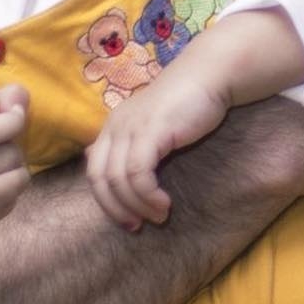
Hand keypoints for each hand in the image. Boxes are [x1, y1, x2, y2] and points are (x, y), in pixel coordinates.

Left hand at [86, 75, 228, 230]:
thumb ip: (136, 147)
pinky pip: (138, 173)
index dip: (106, 201)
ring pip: (119, 180)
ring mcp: (131, 127)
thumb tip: (117, 176)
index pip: (94, 172)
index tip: (128, 220)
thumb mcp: (155, 129)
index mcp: (112, 126)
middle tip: (137, 226)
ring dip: (137, 206)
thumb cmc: (187, 105)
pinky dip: (148, 195)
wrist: (210, 77)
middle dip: (115, 209)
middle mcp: (116, 126)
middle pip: (99, 178)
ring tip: (159, 216)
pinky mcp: (150, 130)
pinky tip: (164, 203)